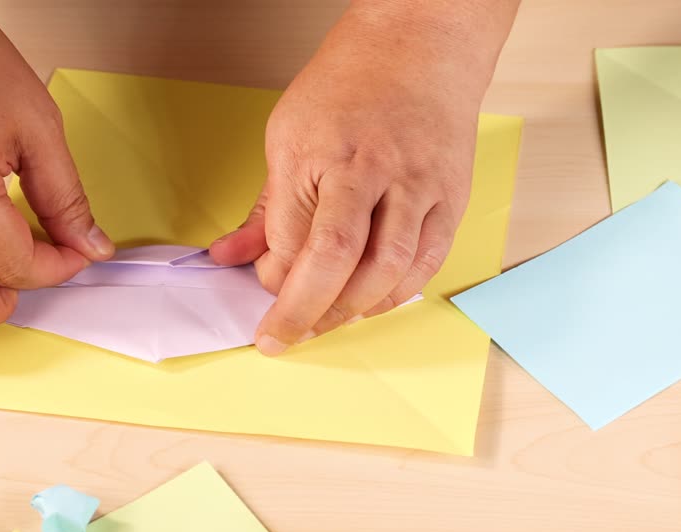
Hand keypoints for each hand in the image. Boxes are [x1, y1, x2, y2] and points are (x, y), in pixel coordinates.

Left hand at [208, 1, 515, 355]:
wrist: (422, 45)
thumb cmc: (351, 86)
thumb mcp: (287, 133)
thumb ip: (266, 206)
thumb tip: (230, 257)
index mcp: (321, 150)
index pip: (291, 234)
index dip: (274, 276)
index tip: (266, 289)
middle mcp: (371, 168)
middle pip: (337, 258)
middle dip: (305, 310)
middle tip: (283, 337)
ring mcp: (417, 184)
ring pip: (387, 269)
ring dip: (352, 309)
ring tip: (327, 323)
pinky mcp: (450, 198)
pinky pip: (425, 263)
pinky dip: (397, 294)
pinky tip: (371, 303)